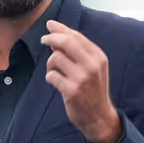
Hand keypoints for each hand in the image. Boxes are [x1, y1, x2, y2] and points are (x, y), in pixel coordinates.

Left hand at [41, 21, 122, 142]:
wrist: (99, 117)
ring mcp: (82, 78)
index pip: (77, 36)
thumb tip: (56, 37)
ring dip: (50, 63)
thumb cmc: (93, 90)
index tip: (50, 25)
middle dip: (51, 38)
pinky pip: (51, 76)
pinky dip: (50, 77)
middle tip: (43, 40)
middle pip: (66, 42)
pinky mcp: (71, 91)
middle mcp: (92, 66)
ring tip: (54, 71)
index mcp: (98, 57)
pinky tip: (56, 82)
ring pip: (56, 58)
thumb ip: (78, 52)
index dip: (61, 29)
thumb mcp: (93, 68)